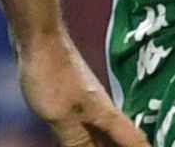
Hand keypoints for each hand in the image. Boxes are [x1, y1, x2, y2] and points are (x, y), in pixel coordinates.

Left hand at [19, 37, 148, 146]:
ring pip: (104, 133)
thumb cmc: (53, 74)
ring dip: (107, 144)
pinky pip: (89, 126)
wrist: (40, 39)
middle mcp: (102, 110)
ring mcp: (88, 103)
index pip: (135, 140)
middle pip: (119, 138)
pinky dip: (91, 138)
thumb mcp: (63, 116)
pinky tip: (85, 140)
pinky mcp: (73, 98)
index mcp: (106, 114)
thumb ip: (78, 142)